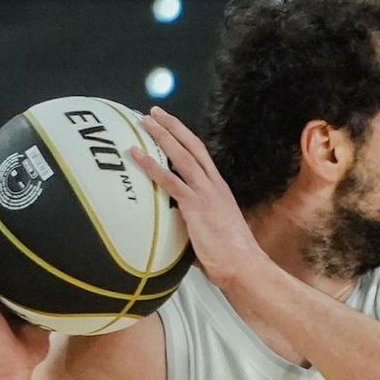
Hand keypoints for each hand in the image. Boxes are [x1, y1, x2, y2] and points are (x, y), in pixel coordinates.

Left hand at [129, 109, 262, 289]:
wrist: (243, 266)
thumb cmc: (231, 259)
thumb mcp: (214, 234)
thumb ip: (196, 227)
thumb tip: (181, 237)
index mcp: (220, 191)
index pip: (202, 157)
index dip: (186, 139)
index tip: (172, 127)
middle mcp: (214, 186)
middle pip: (192, 146)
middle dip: (173, 127)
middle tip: (155, 113)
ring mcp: (205, 193)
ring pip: (181, 155)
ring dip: (162, 135)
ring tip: (144, 121)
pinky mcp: (194, 205)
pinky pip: (168, 180)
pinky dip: (150, 165)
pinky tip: (136, 154)